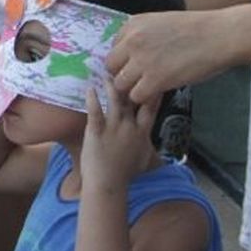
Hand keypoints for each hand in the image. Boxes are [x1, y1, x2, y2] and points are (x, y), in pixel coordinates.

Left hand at [80, 80, 160, 195]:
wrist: (108, 185)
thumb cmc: (126, 175)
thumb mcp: (145, 161)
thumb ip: (150, 148)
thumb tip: (159, 148)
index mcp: (142, 133)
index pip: (151, 108)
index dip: (154, 92)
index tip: (156, 77)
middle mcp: (130, 128)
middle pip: (134, 100)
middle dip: (134, 83)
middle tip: (132, 66)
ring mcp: (114, 129)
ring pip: (115, 102)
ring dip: (112, 86)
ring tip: (108, 71)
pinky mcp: (97, 132)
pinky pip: (95, 112)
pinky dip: (93, 99)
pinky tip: (90, 88)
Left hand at [106, 9, 236, 103]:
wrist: (220, 35)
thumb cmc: (198, 29)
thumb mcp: (161, 23)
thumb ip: (143, 36)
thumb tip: (132, 54)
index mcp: (132, 25)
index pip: (113, 49)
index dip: (124, 61)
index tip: (136, 67)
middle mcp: (132, 41)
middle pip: (111, 67)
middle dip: (123, 75)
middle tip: (141, 80)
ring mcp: (141, 61)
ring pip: (120, 84)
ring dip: (133, 89)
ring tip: (150, 87)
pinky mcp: (154, 79)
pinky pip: (136, 96)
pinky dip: (146, 98)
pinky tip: (159, 92)